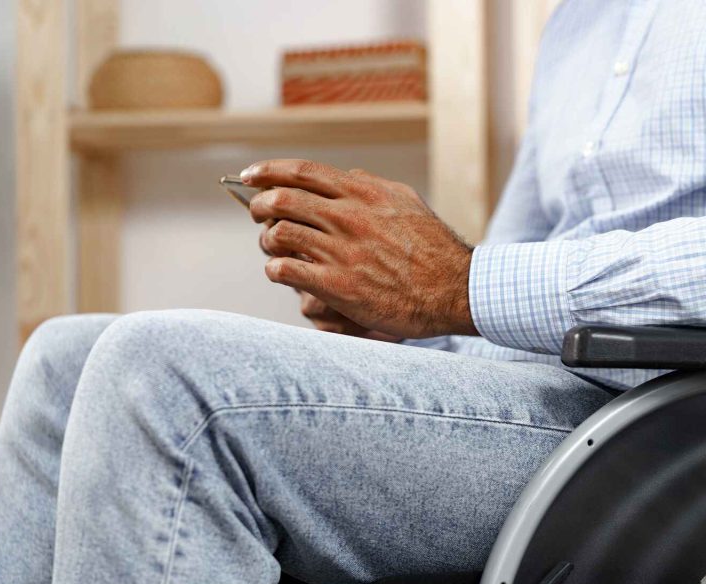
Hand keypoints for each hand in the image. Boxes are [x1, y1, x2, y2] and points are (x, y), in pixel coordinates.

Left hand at [243, 159, 477, 338]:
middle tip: (256, 214)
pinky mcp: (339, 286)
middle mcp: (348, 217)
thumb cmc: (434, 249)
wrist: (455, 290)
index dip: (268, 170)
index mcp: (363, 193)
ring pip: (278, 234)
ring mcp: (342, 252)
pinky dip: (275, 269)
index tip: (250, 175)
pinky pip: (286, 271)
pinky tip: (282, 272)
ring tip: (273, 248)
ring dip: (267, 240)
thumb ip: (373, 185)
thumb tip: (347, 175)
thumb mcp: (407, 202)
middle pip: (281, 200)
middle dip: (258, 206)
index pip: (302, 172)